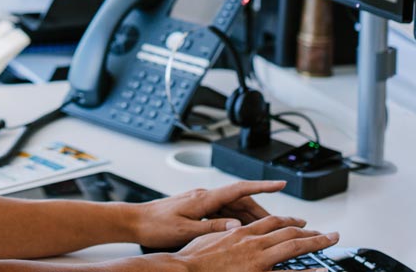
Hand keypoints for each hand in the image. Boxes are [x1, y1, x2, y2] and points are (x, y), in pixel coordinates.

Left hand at [130, 180, 288, 249]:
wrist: (135, 221)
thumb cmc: (155, 225)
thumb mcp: (185, 230)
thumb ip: (212, 228)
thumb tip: (237, 228)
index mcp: (203, 198)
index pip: (239, 189)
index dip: (262, 186)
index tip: (280, 183)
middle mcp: (204, 196)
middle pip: (240, 200)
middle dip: (261, 210)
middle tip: (280, 223)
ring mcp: (201, 202)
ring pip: (233, 208)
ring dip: (249, 218)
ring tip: (266, 230)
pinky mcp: (197, 209)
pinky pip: (222, 213)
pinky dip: (235, 222)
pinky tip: (242, 232)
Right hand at [173, 215, 338, 270]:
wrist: (183, 269)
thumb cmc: (190, 259)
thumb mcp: (206, 238)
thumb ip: (221, 232)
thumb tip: (230, 229)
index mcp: (240, 232)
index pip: (271, 221)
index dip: (289, 220)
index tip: (302, 222)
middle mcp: (252, 242)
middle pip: (288, 231)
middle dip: (310, 231)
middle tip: (327, 233)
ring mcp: (257, 258)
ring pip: (293, 245)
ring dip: (315, 241)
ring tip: (331, 240)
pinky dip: (307, 271)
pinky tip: (321, 270)